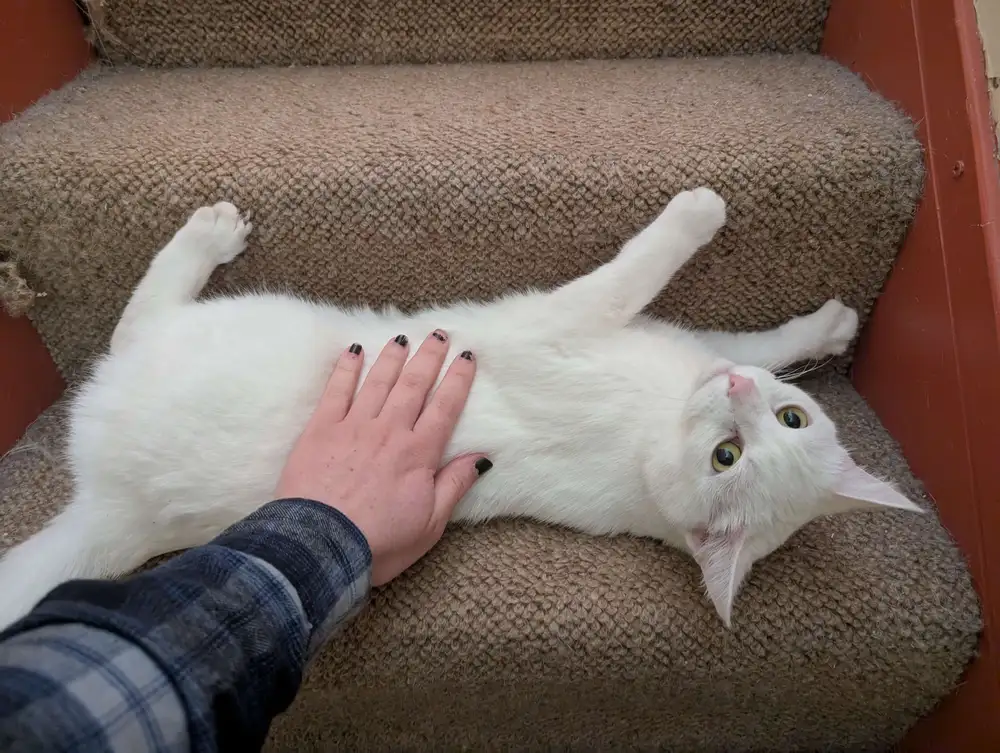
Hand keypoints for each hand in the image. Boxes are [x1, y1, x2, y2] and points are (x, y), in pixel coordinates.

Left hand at [274, 330, 490, 585]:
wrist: (320, 548)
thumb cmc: (378, 543)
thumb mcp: (429, 524)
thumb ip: (453, 485)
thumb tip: (481, 458)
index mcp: (418, 453)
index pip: (445, 407)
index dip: (458, 379)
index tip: (467, 356)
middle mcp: (389, 431)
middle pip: (413, 385)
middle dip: (429, 357)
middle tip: (440, 334)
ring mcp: (353, 427)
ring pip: (378, 382)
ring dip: (392, 357)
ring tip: (402, 338)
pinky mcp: (320, 430)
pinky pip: (336, 390)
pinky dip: (346, 368)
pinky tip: (354, 351)